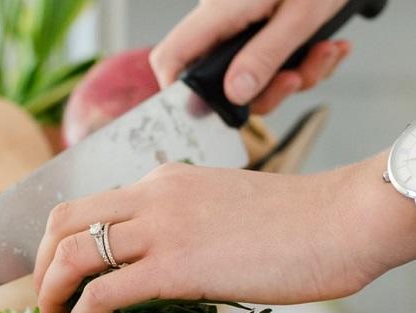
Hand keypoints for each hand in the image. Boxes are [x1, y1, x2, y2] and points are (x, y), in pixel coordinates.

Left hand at [34, 152, 415, 312]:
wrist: (339, 219)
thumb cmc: (289, 220)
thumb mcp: (216, 205)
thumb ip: (176, 221)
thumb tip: (148, 260)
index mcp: (160, 181)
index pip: (86, 205)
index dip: (58, 241)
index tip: (57, 273)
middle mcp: (151, 196)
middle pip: (63, 221)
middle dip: (40, 264)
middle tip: (43, 298)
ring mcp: (162, 228)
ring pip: (74, 252)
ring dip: (51, 291)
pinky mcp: (178, 266)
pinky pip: (108, 289)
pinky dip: (83, 310)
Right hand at [150, 0, 349, 113]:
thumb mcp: (299, 16)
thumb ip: (265, 56)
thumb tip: (236, 94)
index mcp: (218, 13)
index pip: (171, 57)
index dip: (175, 92)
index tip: (205, 113)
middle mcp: (222, 22)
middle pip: (218, 79)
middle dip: (265, 91)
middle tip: (295, 79)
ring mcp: (241, 26)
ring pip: (253, 76)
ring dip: (295, 76)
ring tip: (325, 52)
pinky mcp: (263, 28)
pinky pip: (273, 62)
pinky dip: (304, 63)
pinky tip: (327, 47)